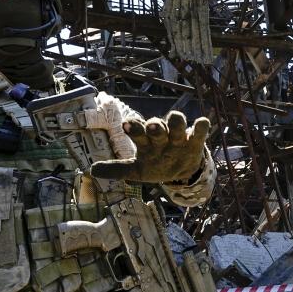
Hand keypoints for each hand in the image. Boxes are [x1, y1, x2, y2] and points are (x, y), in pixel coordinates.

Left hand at [89, 111, 210, 183]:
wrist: (179, 171)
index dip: (133, 127)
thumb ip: (117, 170)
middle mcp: (160, 136)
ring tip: (175, 120)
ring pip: (177, 123)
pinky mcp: (194, 143)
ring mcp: (178, 138)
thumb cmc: (154, 166)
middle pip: (157, 125)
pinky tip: (201, 123)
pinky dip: (200, 127)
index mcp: (145, 141)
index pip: (137, 130)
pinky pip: (199, 132)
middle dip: (154, 125)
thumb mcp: (136, 171)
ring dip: (176, 121)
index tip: (127, 125)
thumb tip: (92, 170)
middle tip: (152, 126)